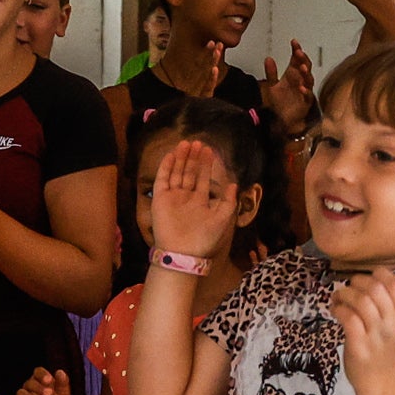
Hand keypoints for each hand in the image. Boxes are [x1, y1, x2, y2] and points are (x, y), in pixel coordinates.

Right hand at [14, 366, 70, 394]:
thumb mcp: (64, 392)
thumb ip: (63, 382)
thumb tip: (60, 372)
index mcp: (40, 379)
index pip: (38, 372)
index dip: (42, 374)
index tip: (50, 379)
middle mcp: (30, 387)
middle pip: (30, 383)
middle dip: (39, 387)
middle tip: (49, 393)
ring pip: (21, 394)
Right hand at [148, 137, 234, 260]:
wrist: (183, 252)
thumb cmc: (204, 238)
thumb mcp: (223, 219)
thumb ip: (228, 201)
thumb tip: (234, 184)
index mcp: (200, 202)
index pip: (202, 179)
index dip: (206, 165)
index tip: (209, 150)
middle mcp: (185, 198)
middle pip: (189, 173)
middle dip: (194, 158)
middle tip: (198, 142)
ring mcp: (172, 198)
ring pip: (177, 173)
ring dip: (181, 158)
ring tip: (186, 143)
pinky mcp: (160, 198)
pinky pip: (162, 179)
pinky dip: (166, 167)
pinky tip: (172, 154)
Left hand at [265, 45, 316, 134]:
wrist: (283, 120)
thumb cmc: (281, 102)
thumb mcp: (272, 86)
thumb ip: (271, 73)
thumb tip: (268, 58)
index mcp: (293, 74)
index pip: (296, 59)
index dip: (296, 50)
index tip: (293, 42)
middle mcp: (300, 80)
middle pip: (305, 65)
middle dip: (302, 58)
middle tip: (298, 52)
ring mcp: (305, 90)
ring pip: (309, 79)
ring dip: (306, 73)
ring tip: (302, 67)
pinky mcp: (306, 102)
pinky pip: (308, 96)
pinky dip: (306, 91)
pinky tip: (302, 88)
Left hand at [331, 262, 394, 374]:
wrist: (380, 378)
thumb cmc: (388, 343)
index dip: (378, 275)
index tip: (368, 280)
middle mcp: (392, 323)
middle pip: (375, 289)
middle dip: (357, 282)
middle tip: (349, 288)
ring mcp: (375, 335)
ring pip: (360, 301)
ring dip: (344, 294)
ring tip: (339, 298)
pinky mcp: (359, 346)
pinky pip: (349, 319)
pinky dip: (339, 310)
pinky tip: (336, 311)